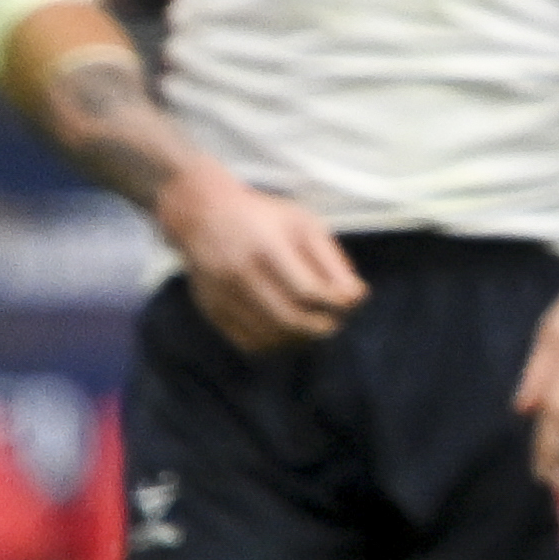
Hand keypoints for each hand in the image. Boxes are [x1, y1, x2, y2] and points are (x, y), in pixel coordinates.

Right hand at [163, 159, 368, 352]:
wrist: (201, 214)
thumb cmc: (262, 218)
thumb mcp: (302, 224)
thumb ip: (331, 261)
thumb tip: (357, 298)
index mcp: (266, 246)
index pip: (308, 290)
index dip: (335, 304)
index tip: (347, 303)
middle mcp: (239, 272)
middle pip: (289, 318)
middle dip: (321, 328)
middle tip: (333, 323)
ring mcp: (221, 294)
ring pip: (269, 336)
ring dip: (300, 339)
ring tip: (313, 326)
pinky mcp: (212, 310)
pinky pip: (248, 342)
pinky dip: (275, 345)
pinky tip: (287, 332)